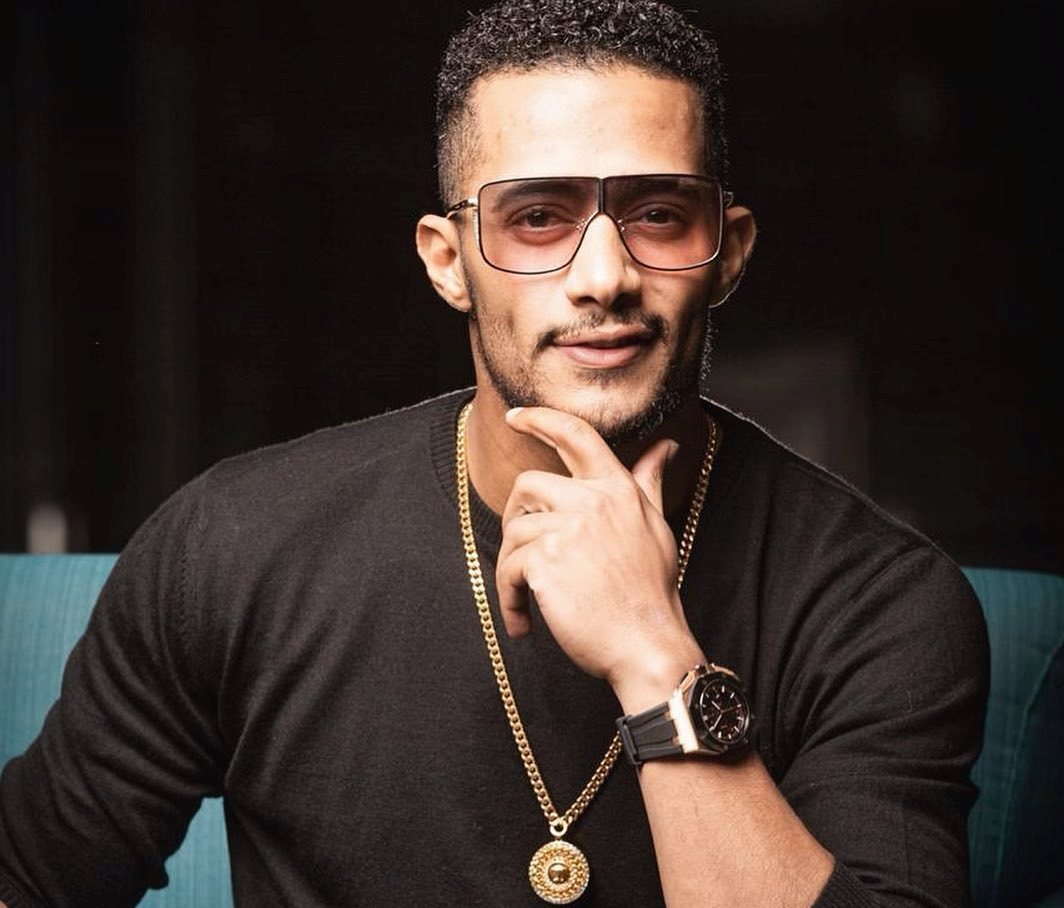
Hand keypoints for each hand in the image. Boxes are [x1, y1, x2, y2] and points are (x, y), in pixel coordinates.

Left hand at [497, 406, 702, 697]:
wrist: (647, 646)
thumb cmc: (651, 592)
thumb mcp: (655, 527)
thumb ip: (648, 482)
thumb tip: (665, 447)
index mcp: (617, 488)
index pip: (576, 435)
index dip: (541, 418)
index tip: (516, 416)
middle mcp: (592, 501)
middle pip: (527, 484)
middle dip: (518, 517)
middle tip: (527, 557)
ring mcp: (567, 529)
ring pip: (514, 531)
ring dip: (514, 569)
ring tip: (530, 600)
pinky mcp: (544, 561)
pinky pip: (507, 569)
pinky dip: (509, 599)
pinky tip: (525, 622)